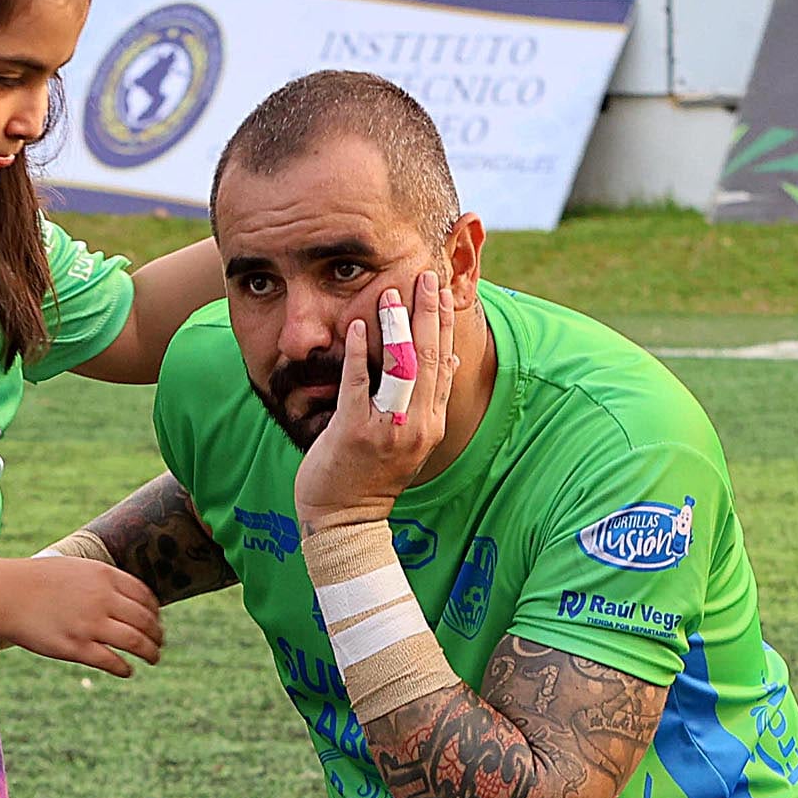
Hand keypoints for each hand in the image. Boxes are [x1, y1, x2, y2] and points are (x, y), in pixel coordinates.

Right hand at [0, 552, 163, 678]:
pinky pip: (112, 662)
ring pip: (136, 642)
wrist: (5, 594)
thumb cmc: (38, 581)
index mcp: (104, 576)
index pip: (145, 596)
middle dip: (157, 635)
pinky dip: (125, 668)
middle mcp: (102, 599)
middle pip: (146, 621)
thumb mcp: (76, 569)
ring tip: (153, 658)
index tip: (156, 621)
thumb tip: (125, 599)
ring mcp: (90, 624)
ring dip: (150, 653)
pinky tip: (127, 671)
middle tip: (158, 644)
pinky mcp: (76, 647)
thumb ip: (102, 581)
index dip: (155, 612)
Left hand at [293, 268, 454, 529]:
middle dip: (428, 314)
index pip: (444, 363)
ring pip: (401, 369)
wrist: (345, 520)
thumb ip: (429, 400)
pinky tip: (360, 326)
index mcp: (432, 423)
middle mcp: (417, 425)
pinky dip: (360, 353)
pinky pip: (359, 386)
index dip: (444, 324)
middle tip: (425, 277)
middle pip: (429, 359)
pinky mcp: (355, 432)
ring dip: (398, 327)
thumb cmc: (371, 475)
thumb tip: (452, 362)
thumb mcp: (410, 438)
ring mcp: (387, 429)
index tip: (442, 290)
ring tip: (393, 292)